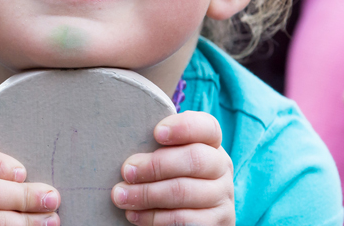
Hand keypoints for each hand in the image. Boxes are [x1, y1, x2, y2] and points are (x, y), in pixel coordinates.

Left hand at [111, 111, 233, 225]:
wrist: (187, 217)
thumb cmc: (167, 178)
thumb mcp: (166, 159)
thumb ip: (155, 148)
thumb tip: (124, 142)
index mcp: (210, 144)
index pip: (206, 127)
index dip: (183, 127)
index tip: (156, 133)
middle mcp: (221, 167)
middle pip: (194, 159)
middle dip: (155, 165)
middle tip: (127, 172)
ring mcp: (222, 197)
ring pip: (184, 191)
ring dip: (146, 194)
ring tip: (121, 196)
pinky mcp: (217, 223)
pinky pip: (183, 219)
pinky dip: (154, 218)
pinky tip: (134, 215)